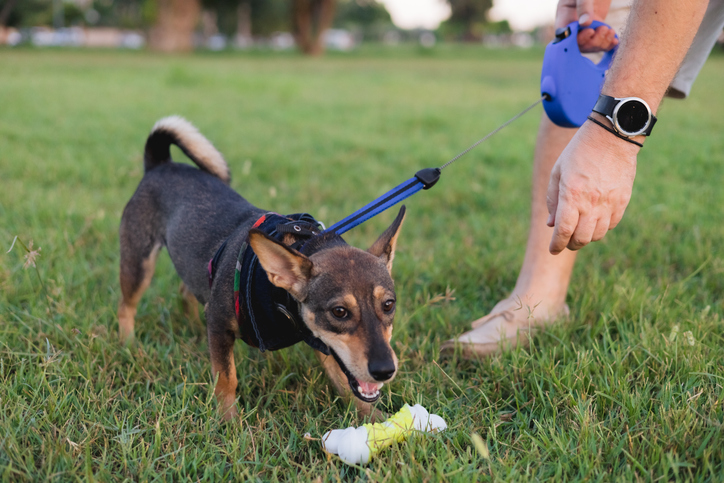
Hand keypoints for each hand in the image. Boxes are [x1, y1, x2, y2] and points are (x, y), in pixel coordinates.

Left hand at [546, 120, 638, 253]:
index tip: (553, 250)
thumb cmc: (579, 152)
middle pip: (581, 238)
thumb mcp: (558, 173)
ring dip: (587, 238)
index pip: (564, 231)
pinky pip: (612, 224)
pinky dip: (602, 228)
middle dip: (571, 244)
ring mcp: (610, 203)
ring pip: (598, 235)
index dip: (557, 245)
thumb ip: (553, 200)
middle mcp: (592, 203)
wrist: (611, 136)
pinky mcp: (623, 200)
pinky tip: (595, 221)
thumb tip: (552, 224)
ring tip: (580, 232)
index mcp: (572, 195)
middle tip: (565, 242)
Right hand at [555, 0, 618, 51]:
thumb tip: (585, 24)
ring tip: (610, 31)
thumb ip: (583, 7)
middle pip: (580, 46)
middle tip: (603, 29)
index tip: (590, 31)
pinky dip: (608, 45)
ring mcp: (584, 32)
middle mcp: (573, 30)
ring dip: (602, 43)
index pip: (567, 38)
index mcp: (564, 21)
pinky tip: (615, 41)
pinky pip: (600, 44)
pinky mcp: (595, 32)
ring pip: (591, 47)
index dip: (579, 39)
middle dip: (594, 42)